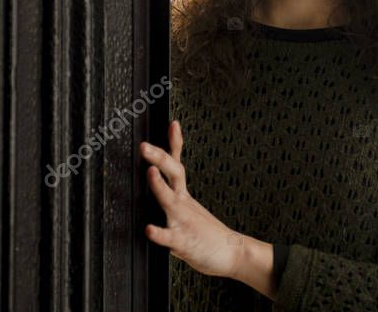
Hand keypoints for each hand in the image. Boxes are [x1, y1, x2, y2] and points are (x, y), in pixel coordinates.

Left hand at [140, 120, 245, 278]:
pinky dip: (159, 233)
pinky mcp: (183, 242)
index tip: (173, 123)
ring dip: (159, 185)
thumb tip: (159, 182)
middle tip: (145, 145)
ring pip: (170, 200)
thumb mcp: (190, 209)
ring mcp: (183, 221)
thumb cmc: (207, 233)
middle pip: (173, 173)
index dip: (175, 143)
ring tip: (150, 172)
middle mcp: (183, 204)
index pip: (177, 164)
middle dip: (159, 157)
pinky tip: (149, 229)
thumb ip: (173, 198)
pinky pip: (169, 237)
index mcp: (183, 196)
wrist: (232, 253)